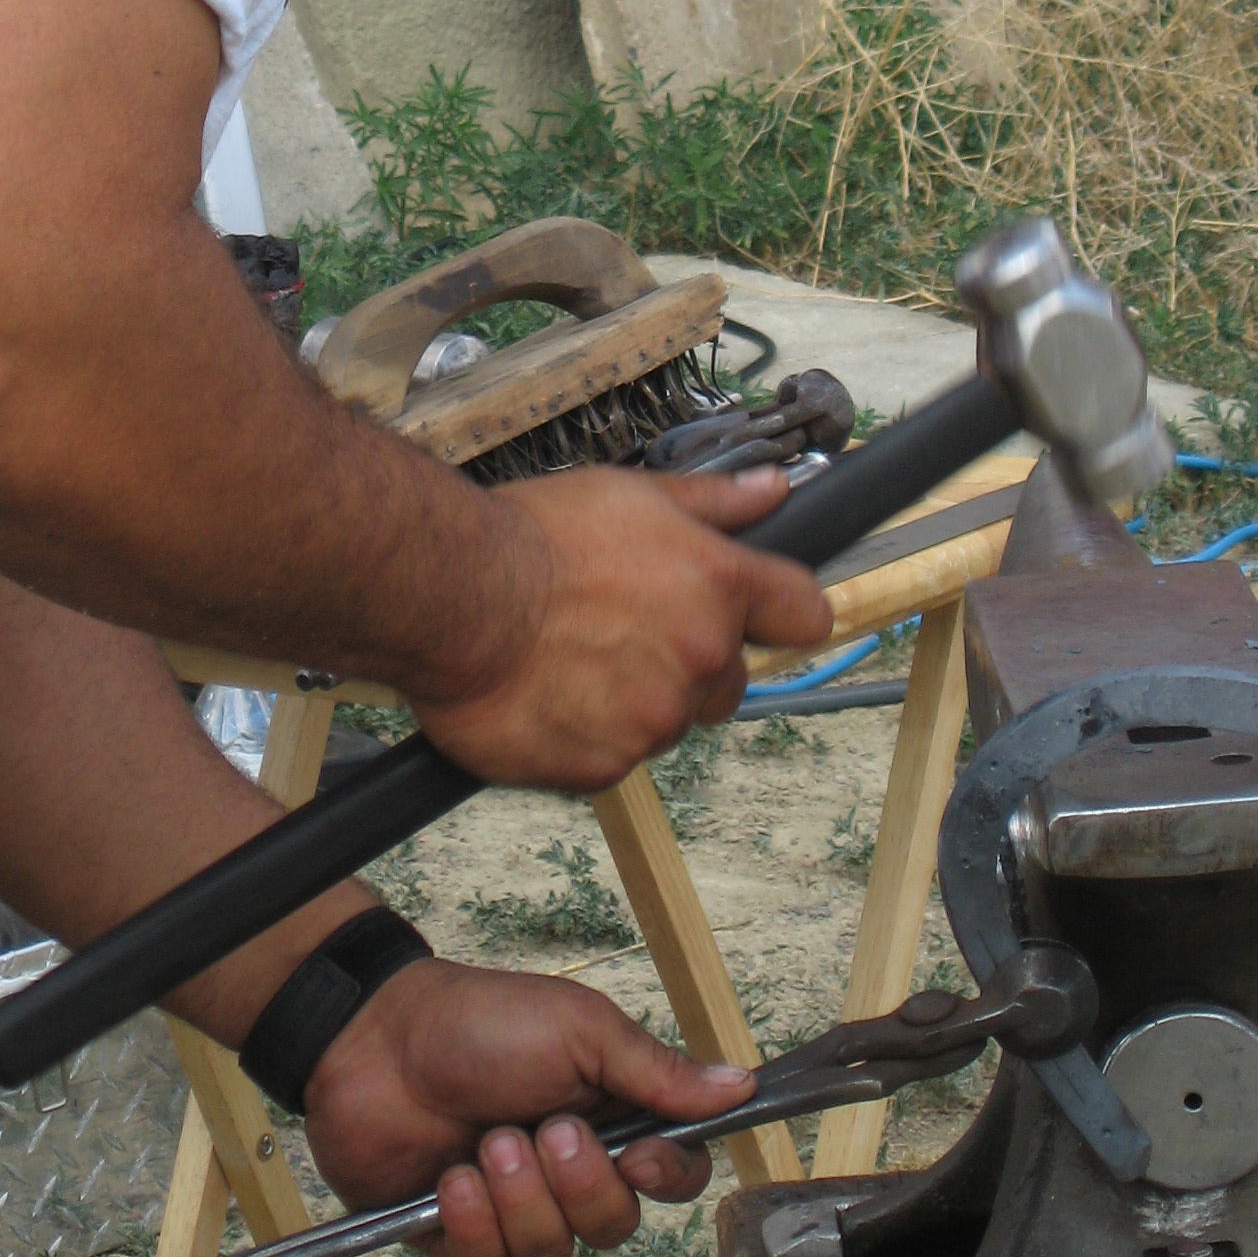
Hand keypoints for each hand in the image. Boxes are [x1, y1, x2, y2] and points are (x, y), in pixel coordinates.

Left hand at [301, 957, 744, 1256]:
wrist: (373, 1039)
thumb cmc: (477, 1020)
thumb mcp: (578, 1030)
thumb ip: (656, 1070)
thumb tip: (740, 1084)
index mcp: (607, 1115)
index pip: (673, 1174)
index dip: (666, 1176)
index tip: (642, 1153)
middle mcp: (566, 1168)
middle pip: (616, 1225)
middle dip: (580, 1184)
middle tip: (542, 1129)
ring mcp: (512, 1205)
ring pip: (553, 1253)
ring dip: (520, 1196)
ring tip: (485, 1142)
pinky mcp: (458, 1236)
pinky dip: (471, 1220)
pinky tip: (450, 1176)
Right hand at [407, 467, 830, 790]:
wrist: (453, 597)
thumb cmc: (533, 536)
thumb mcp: (630, 495)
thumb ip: (712, 501)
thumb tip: (774, 489)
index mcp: (719, 586)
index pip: (804, 614)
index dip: (784, 613)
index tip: (763, 613)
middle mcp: (701, 658)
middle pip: (728, 678)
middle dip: (690, 660)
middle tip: (621, 628)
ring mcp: (655, 720)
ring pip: (666, 719)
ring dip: (632, 698)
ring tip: (568, 657)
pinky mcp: (605, 767)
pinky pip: (612, 757)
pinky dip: (585, 735)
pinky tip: (546, 694)